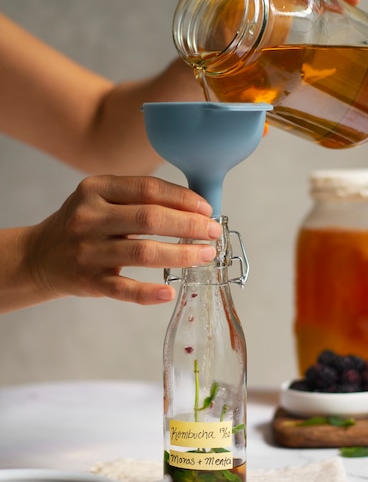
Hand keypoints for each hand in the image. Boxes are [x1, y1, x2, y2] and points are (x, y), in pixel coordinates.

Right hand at [23, 176, 221, 308]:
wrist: (40, 256)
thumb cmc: (83, 225)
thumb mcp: (99, 199)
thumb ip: (137, 198)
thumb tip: (192, 205)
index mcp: (96, 189)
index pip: (147, 188)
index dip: (182, 198)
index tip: (206, 208)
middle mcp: (90, 217)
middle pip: (150, 218)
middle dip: (189, 225)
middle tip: (213, 233)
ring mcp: (88, 251)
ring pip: (143, 252)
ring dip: (181, 254)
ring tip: (205, 255)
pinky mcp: (89, 281)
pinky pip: (123, 289)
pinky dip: (148, 293)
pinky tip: (169, 292)